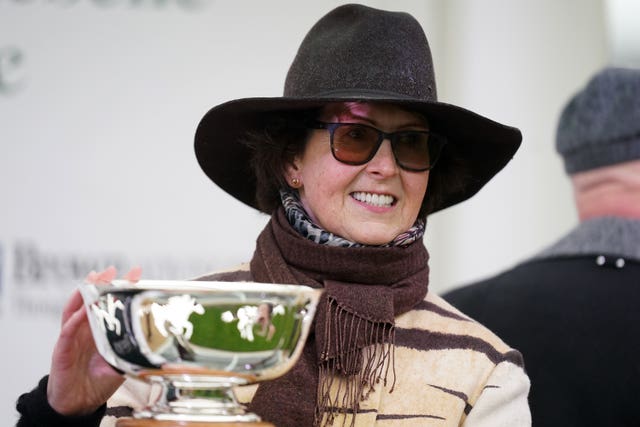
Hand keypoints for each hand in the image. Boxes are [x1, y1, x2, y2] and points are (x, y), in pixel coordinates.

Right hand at [46, 266, 139, 415]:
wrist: (77, 403)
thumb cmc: (97, 382)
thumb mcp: (120, 364)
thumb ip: (131, 351)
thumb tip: (154, 343)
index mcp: (102, 330)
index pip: (112, 304)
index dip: (122, 287)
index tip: (136, 272)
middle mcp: (87, 329)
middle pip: (94, 300)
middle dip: (103, 283)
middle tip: (112, 269)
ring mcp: (73, 336)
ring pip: (77, 309)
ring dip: (85, 293)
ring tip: (94, 278)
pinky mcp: (62, 349)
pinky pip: (67, 331)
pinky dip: (74, 319)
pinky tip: (82, 310)